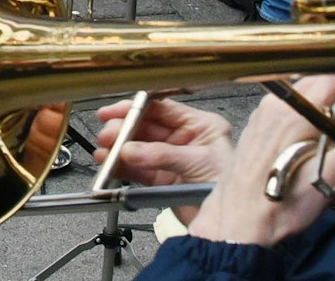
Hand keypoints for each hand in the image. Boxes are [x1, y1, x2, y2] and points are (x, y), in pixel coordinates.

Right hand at [94, 96, 233, 222]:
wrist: (229, 225)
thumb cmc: (227, 187)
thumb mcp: (198, 162)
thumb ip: (163, 155)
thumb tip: (131, 150)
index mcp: (200, 125)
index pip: (163, 109)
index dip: (137, 109)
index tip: (115, 112)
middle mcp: (185, 139)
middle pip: (146, 127)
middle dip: (124, 130)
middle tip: (108, 135)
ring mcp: (171, 159)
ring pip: (138, 148)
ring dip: (119, 149)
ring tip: (104, 151)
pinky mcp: (162, 180)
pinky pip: (137, 169)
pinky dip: (121, 167)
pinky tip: (109, 164)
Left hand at [186, 76, 334, 247]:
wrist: (239, 224)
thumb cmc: (277, 209)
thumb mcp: (327, 183)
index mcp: (295, 115)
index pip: (333, 77)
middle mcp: (275, 107)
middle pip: (317, 78)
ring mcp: (263, 113)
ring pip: (301, 89)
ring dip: (321, 101)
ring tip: (332, 129)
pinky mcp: (257, 123)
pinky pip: (286, 103)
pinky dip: (303, 110)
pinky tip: (308, 135)